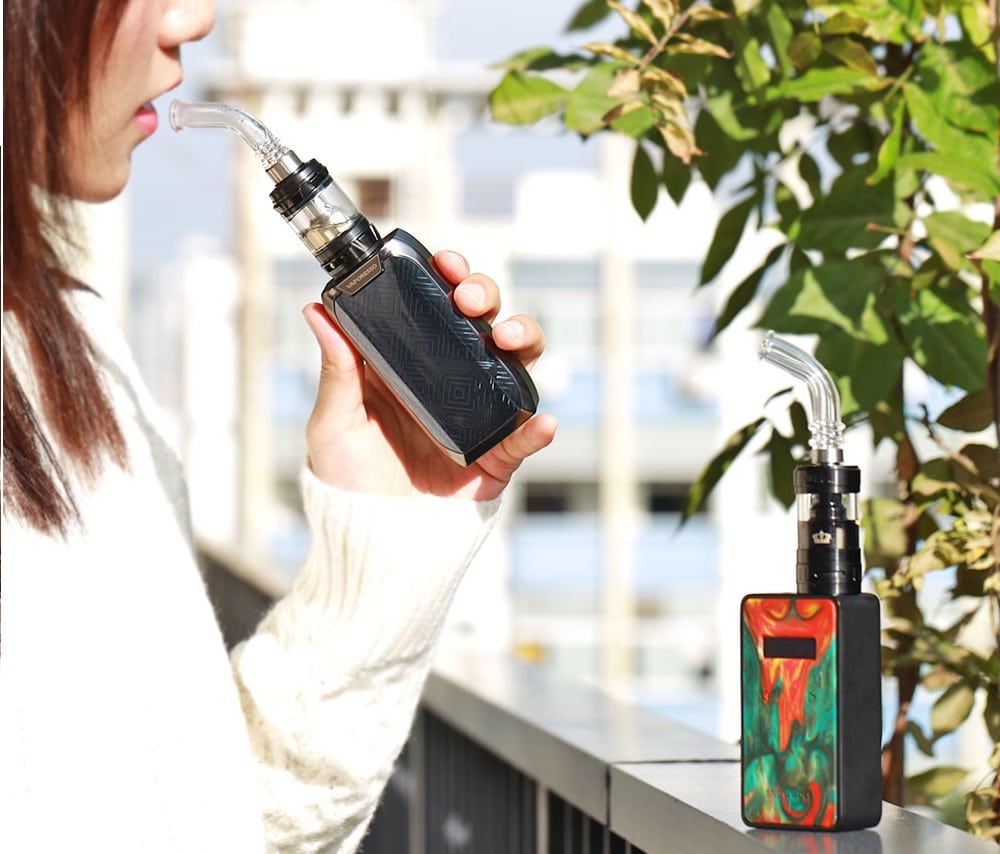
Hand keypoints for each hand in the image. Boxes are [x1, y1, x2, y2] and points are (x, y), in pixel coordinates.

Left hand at [302, 250, 557, 500]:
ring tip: (506, 339)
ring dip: (522, 339)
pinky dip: (536, 429)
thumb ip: (334, 371)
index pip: (437, 306)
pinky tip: (540, 422)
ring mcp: (478, 414)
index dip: (448, 277)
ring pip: (515, 363)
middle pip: (482, 322)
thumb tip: (317, 311)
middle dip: (485, 296)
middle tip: (469, 298)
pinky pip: (523, 438)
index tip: (443, 263)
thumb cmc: (347, 479)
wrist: (370, 540)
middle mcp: (450, 380)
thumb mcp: (334, 422)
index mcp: (410, 363)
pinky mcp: (496, 455)